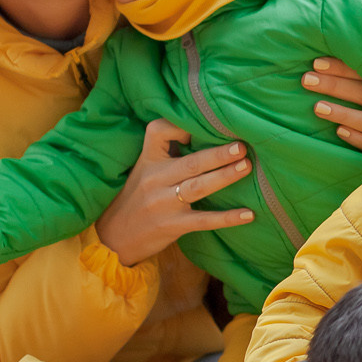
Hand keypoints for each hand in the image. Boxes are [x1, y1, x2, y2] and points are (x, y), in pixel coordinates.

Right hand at [94, 120, 254, 267]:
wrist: (113, 236)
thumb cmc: (137, 196)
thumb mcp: (145, 168)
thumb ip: (168, 151)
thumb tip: (204, 130)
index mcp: (149, 159)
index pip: (159, 132)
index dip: (180, 126)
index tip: (203, 125)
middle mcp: (155, 179)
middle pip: (190, 162)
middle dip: (218, 154)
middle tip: (242, 146)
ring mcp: (164, 203)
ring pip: (198, 187)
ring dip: (224, 177)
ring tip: (246, 167)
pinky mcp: (173, 226)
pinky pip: (204, 220)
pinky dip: (227, 218)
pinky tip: (248, 214)